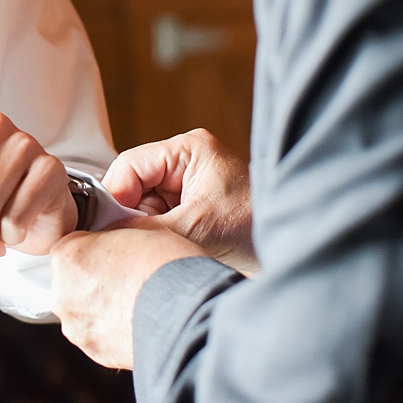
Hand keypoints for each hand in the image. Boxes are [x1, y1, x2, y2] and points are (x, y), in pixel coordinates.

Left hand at [52, 218, 207, 368]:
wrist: (189, 312)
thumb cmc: (167, 267)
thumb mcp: (137, 230)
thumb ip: (111, 238)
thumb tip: (112, 245)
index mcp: (66, 257)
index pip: (71, 245)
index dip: (96, 247)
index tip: (114, 253)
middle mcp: (63, 294)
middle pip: (74, 280)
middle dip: (95, 279)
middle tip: (128, 278)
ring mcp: (78, 327)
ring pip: (85, 310)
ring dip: (104, 307)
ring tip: (137, 302)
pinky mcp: (96, 352)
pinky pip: (100, 335)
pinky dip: (115, 330)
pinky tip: (138, 320)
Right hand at [104, 128, 257, 274]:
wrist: (298, 249)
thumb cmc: (259, 228)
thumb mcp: (195, 228)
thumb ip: (146, 230)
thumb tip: (104, 239)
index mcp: (188, 149)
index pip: (129, 166)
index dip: (116, 198)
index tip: (110, 229)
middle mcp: (186, 163)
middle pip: (132, 187)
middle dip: (132, 218)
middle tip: (139, 245)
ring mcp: (189, 187)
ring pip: (143, 208)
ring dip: (147, 232)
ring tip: (165, 250)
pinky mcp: (193, 210)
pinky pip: (158, 223)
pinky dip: (159, 240)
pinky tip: (171, 252)